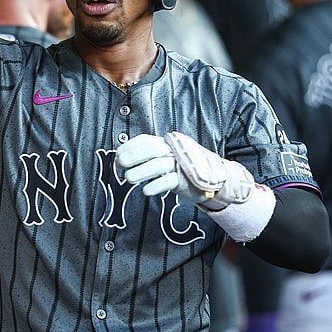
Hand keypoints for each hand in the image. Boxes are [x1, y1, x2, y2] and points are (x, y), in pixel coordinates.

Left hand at [116, 132, 254, 210]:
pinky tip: (146, 191)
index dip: (130, 147)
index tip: (117, 156)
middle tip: (120, 165)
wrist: (213, 182)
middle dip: (133, 156)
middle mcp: (175, 151)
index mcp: (168, 143)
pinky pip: (169, 181)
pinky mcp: (187, 180)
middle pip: (152, 149)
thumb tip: (120, 159)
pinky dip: (156, 185)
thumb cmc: (183, 170)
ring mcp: (182, 165)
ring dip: (141, 172)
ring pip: (159, 164)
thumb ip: (147, 157)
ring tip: (128, 179)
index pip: (146, 140)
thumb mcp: (166, 159)